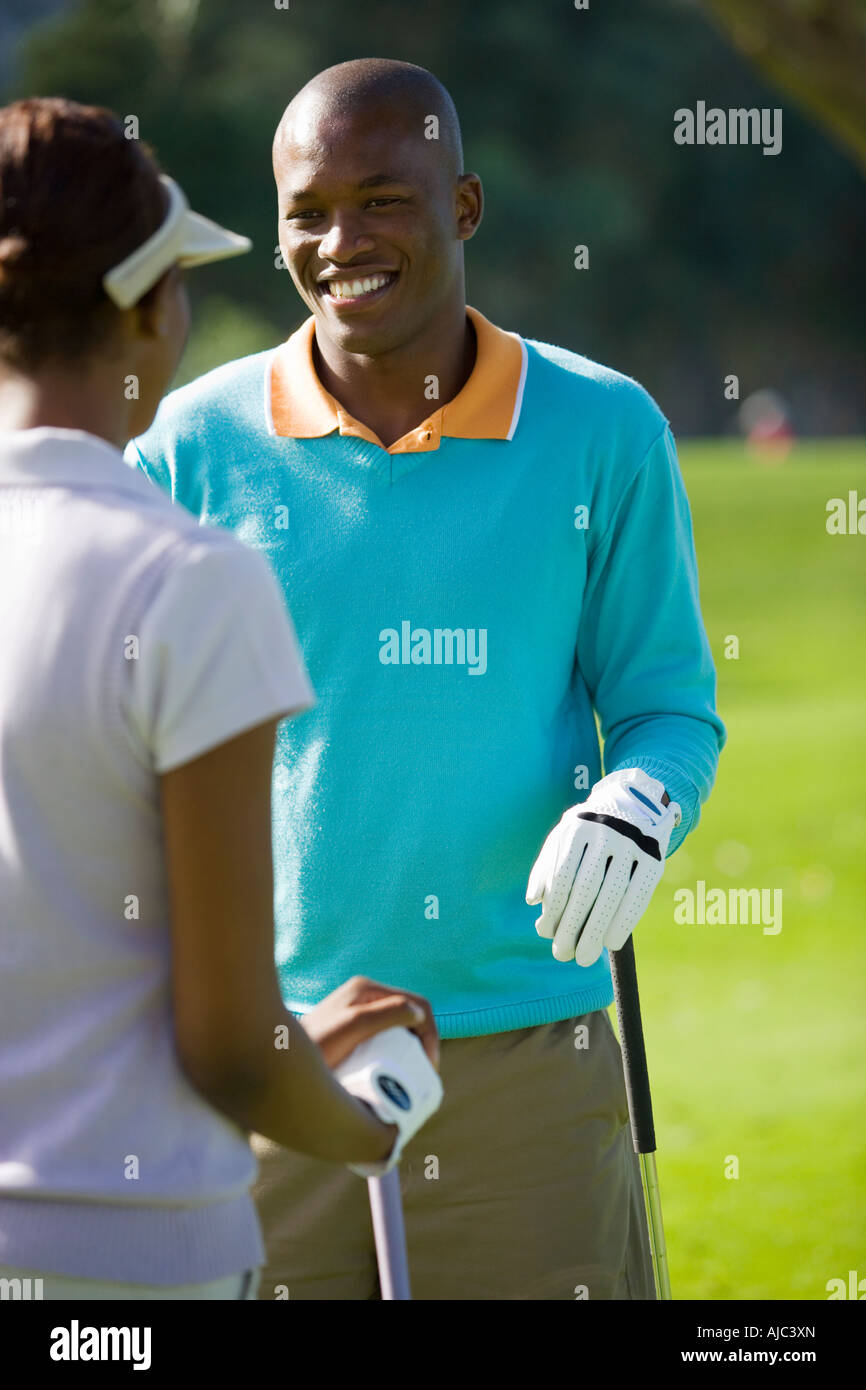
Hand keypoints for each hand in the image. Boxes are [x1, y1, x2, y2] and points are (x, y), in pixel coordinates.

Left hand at [300, 975, 438, 1070]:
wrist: (274, 1059)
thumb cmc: (311, 1045)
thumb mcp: (351, 1029)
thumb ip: (384, 1015)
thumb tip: (419, 1012)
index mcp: (367, 988)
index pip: (417, 1003)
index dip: (430, 1033)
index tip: (429, 1066)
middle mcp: (364, 994)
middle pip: (410, 1014)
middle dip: (423, 1041)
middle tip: (423, 1074)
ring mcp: (357, 1010)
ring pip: (399, 1026)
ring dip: (411, 1047)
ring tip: (411, 1075)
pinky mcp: (351, 1027)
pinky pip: (385, 1035)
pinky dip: (397, 1050)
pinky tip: (394, 1069)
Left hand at [526, 769, 680, 966]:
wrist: (632, 804)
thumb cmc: (588, 832)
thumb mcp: (563, 838)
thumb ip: (546, 867)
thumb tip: (533, 901)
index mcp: (577, 828)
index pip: (562, 875)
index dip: (553, 907)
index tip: (546, 933)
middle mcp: (605, 833)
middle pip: (586, 888)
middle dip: (572, 926)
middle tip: (562, 954)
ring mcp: (632, 844)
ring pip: (612, 894)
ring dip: (596, 930)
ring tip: (584, 956)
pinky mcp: (654, 857)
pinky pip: (638, 895)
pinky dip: (624, 922)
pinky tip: (611, 943)